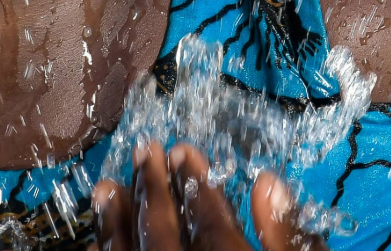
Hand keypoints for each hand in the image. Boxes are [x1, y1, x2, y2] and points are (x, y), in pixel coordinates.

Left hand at [92, 142, 328, 250]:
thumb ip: (292, 238)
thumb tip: (271, 182)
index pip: (210, 225)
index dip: (196, 184)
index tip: (182, 150)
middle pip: (164, 238)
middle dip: (153, 190)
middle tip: (145, 150)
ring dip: (117, 224)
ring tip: (108, 188)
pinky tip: (98, 244)